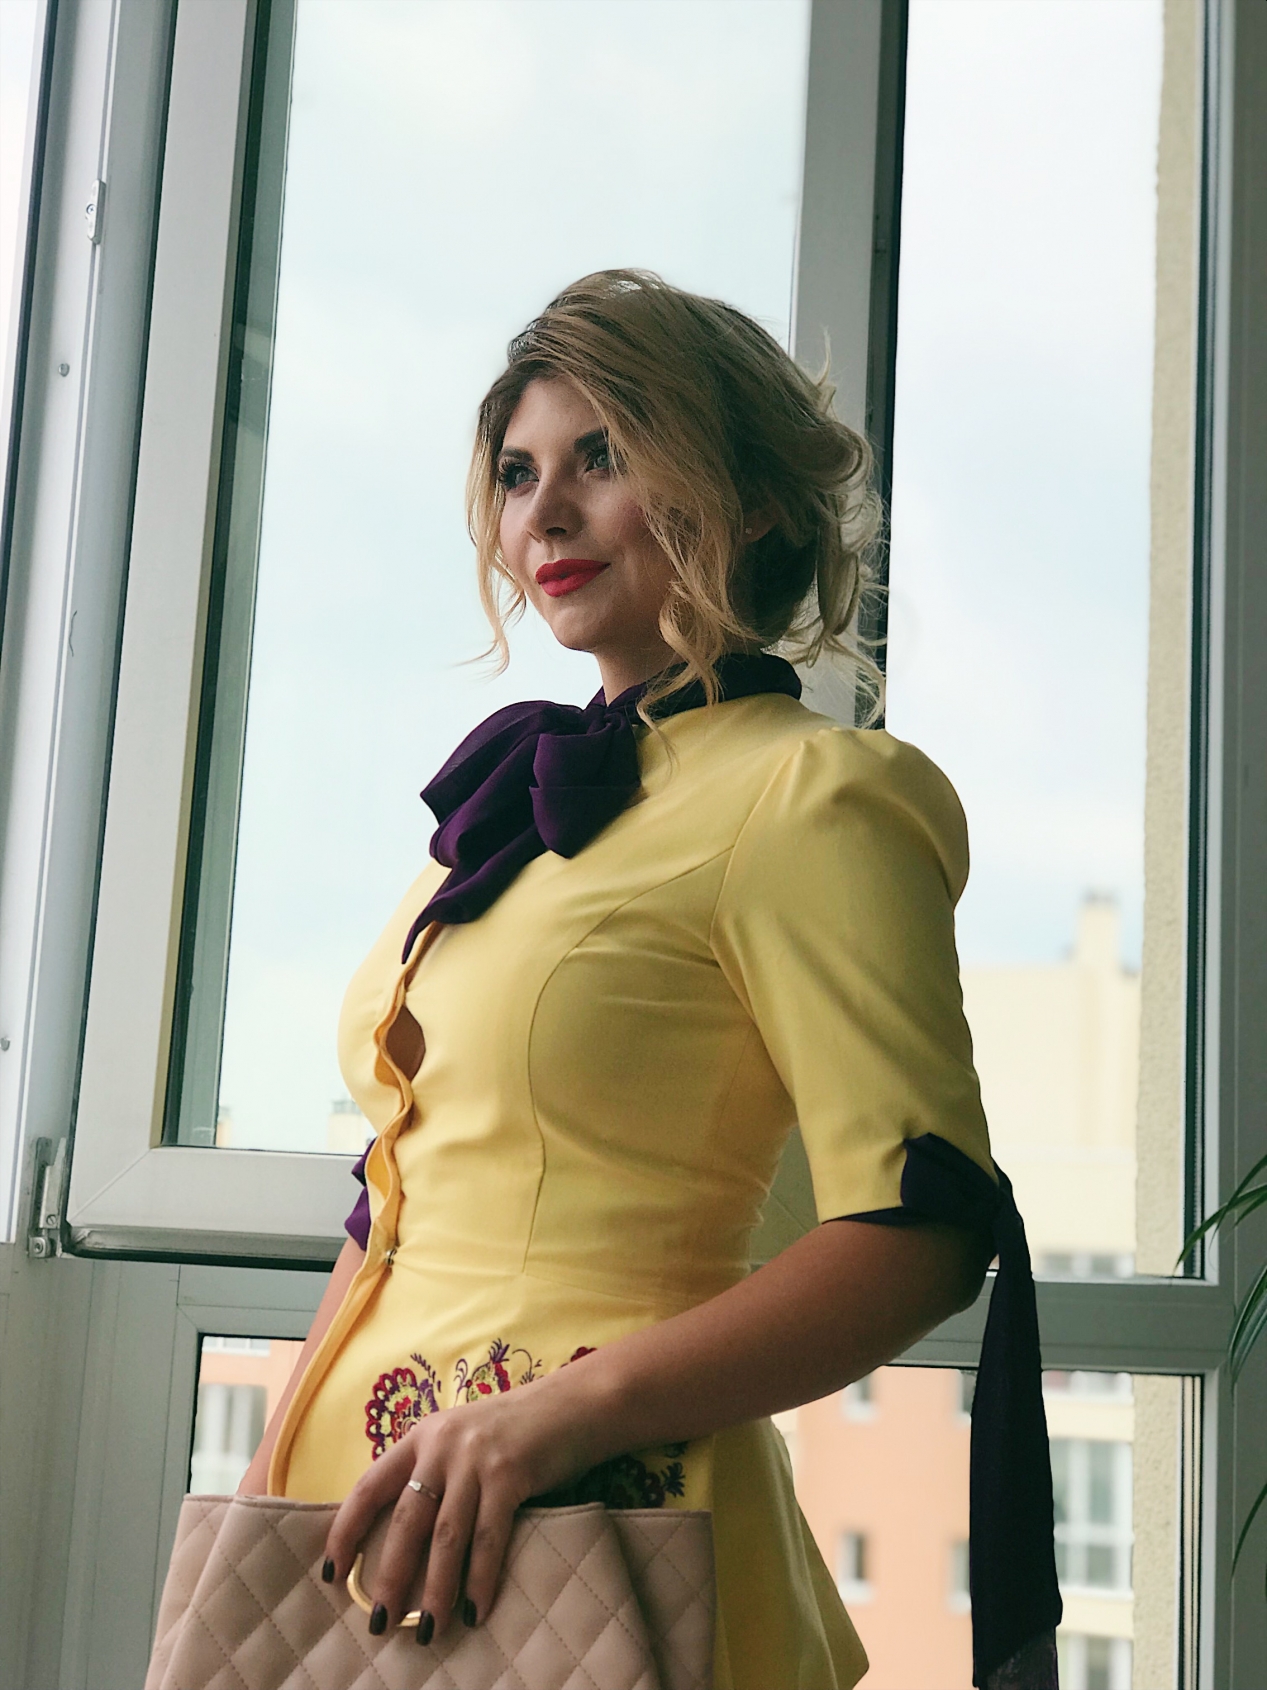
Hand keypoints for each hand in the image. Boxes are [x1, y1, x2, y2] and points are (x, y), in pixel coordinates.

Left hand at [321, 1369, 603, 1640]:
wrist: (571, 1405)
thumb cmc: (514, 1430)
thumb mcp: (462, 1440)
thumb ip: (435, 1474)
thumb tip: (406, 1542)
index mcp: (421, 1436)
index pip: (369, 1486)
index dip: (346, 1530)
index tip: (332, 1573)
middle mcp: (442, 1445)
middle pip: (406, 1521)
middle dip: (391, 1576)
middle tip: (381, 1621)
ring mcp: (476, 1459)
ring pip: (446, 1537)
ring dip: (436, 1590)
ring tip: (429, 1630)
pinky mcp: (510, 1473)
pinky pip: (489, 1538)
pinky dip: (480, 1578)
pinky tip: (474, 1609)